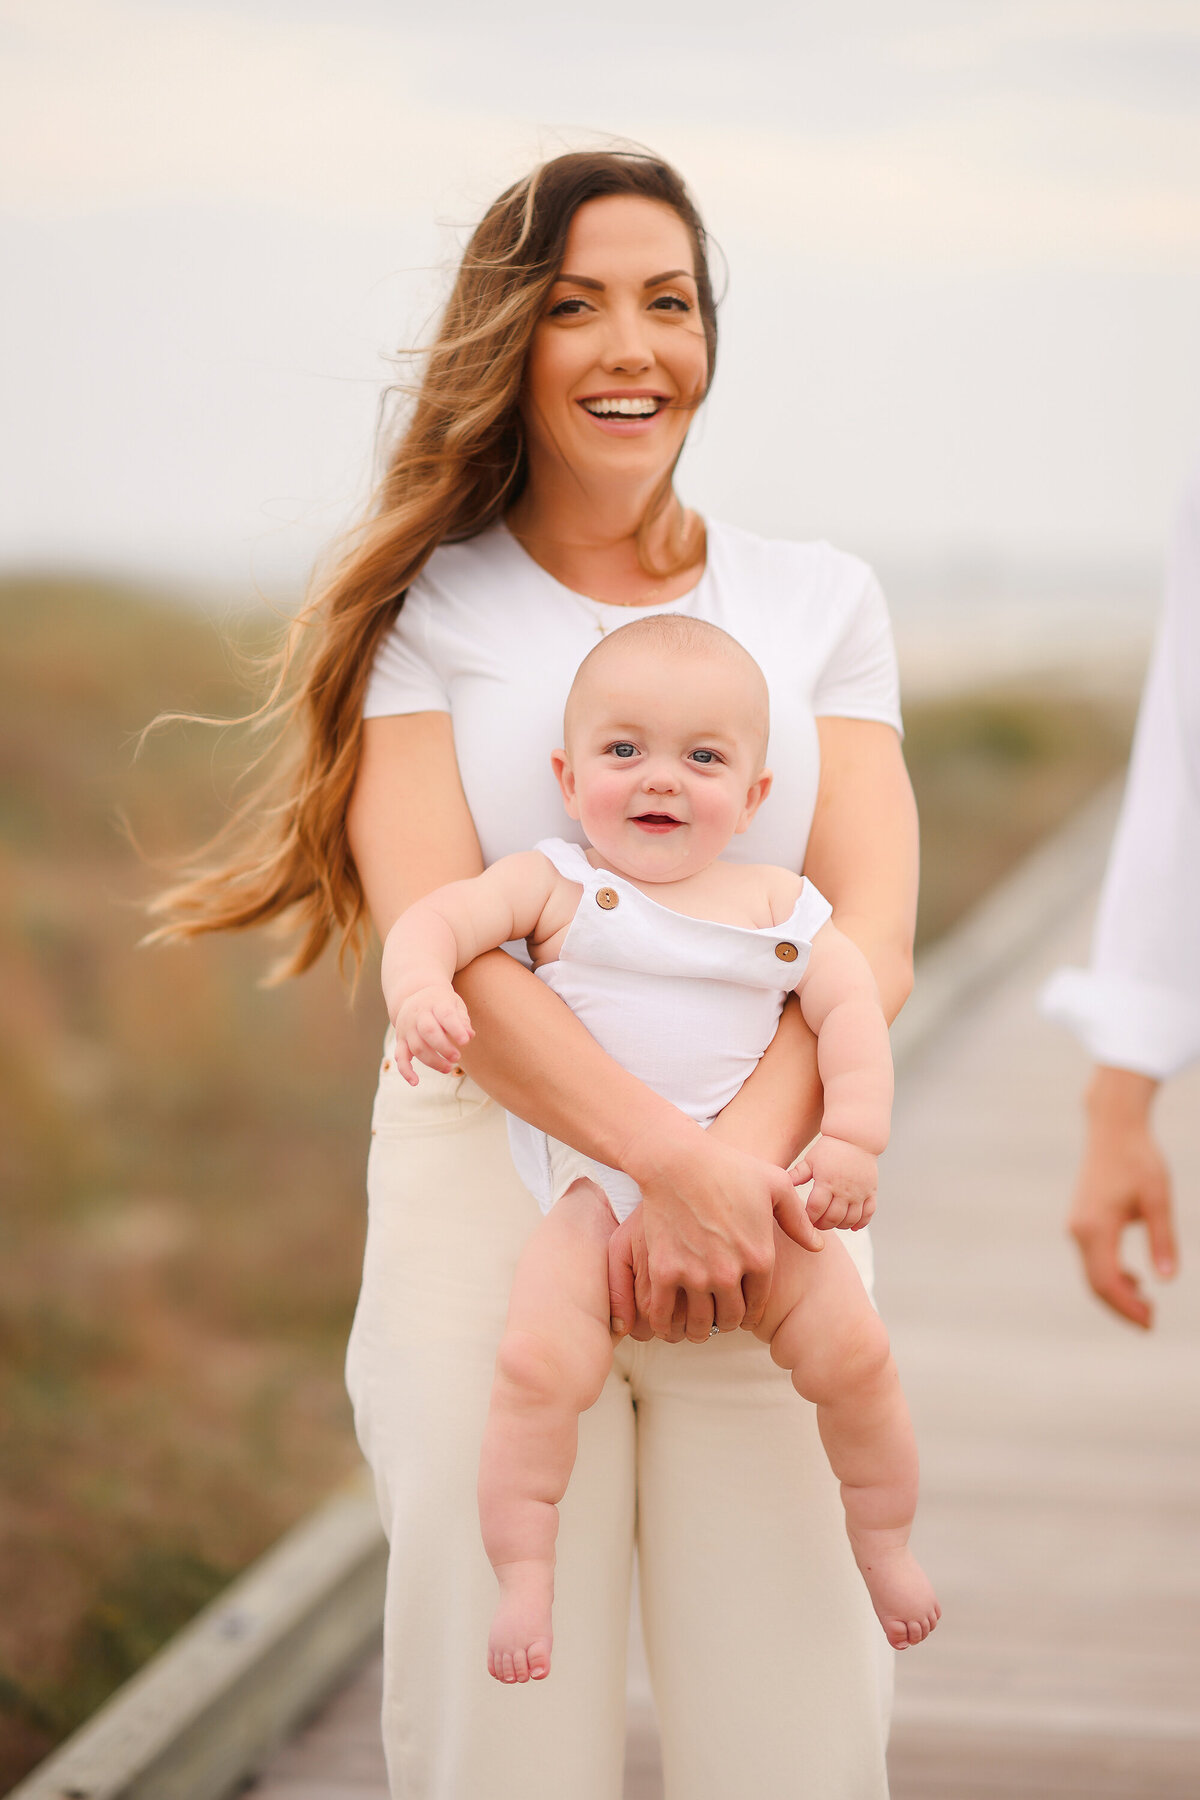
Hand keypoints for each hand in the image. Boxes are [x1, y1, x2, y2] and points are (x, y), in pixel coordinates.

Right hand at [393, 984, 473, 1082]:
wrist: (413, 995)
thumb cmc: (441, 1003)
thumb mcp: (455, 1004)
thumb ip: (462, 1020)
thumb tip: (469, 1035)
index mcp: (435, 1002)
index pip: (445, 1015)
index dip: (455, 1029)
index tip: (465, 1042)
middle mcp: (418, 1014)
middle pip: (428, 1031)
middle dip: (443, 1047)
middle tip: (457, 1057)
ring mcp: (407, 1028)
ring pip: (416, 1046)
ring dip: (432, 1061)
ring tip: (449, 1068)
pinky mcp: (400, 1040)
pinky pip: (400, 1057)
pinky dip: (406, 1070)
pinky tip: (415, 1082)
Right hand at [610, 1127, 822, 1343]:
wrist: (678, 1160)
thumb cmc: (729, 1167)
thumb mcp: (775, 1186)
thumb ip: (798, 1220)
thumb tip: (817, 1246)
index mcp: (760, 1256)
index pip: (758, 1304)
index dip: (750, 1311)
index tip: (741, 1309)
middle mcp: (729, 1272)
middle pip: (729, 1318)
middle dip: (726, 1322)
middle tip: (717, 1318)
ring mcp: (695, 1274)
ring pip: (698, 1323)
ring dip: (697, 1330)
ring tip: (693, 1326)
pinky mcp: (664, 1271)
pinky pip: (662, 1313)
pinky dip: (663, 1324)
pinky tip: (665, 1324)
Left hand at [791, 1135, 876, 1231]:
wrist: (855, 1137)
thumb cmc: (830, 1148)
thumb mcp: (810, 1159)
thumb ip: (798, 1174)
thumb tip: (782, 1184)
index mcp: (826, 1182)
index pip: (816, 1209)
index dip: (810, 1218)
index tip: (805, 1218)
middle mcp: (844, 1190)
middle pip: (833, 1218)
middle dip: (823, 1225)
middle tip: (817, 1224)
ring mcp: (859, 1192)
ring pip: (851, 1219)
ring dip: (841, 1226)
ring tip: (833, 1223)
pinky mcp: (871, 1192)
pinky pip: (868, 1213)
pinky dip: (861, 1223)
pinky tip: (853, 1226)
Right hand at [1070, 1070, 1176, 1328]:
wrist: (1113, 1129)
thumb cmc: (1139, 1160)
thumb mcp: (1158, 1199)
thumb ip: (1163, 1239)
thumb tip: (1168, 1280)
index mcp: (1096, 1227)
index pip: (1107, 1281)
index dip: (1128, 1308)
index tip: (1151, 1323)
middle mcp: (1079, 1230)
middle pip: (1095, 1284)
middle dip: (1121, 1308)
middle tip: (1151, 1324)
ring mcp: (1076, 1226)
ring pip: (1091, 1273)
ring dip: (1117, 1294)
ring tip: (1147, 1305)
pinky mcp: (1080, 1222)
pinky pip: (1091, 1260)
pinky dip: (1110, 1277)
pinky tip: (1134, 1280)